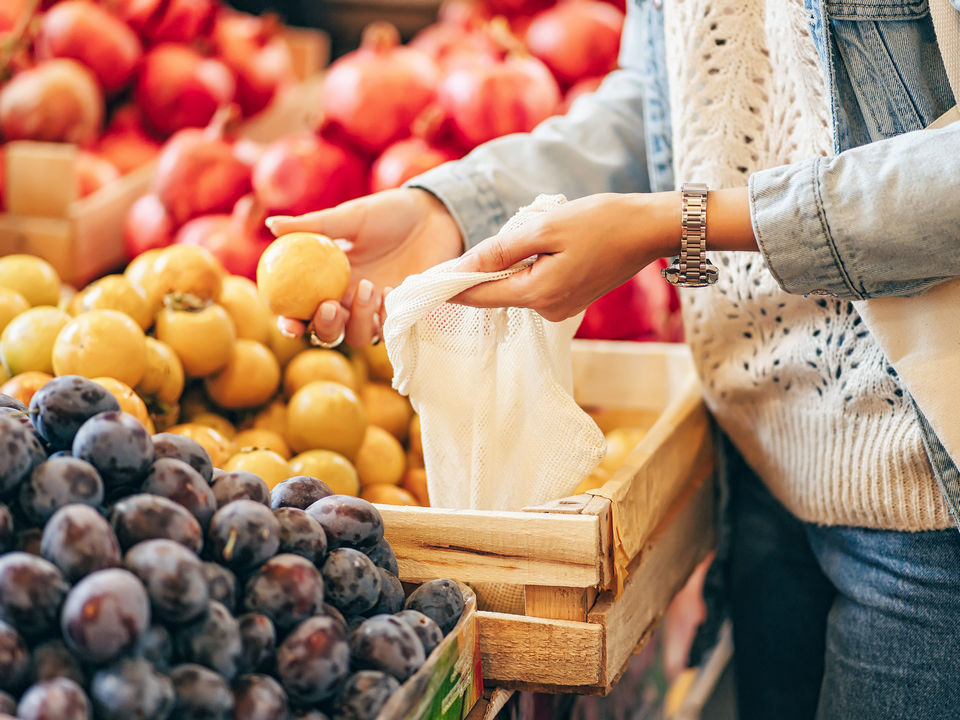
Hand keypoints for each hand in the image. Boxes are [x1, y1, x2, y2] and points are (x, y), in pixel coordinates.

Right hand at [266, 188, 462, 346]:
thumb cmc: (390, 212)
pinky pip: (391, 328)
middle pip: (328, 332)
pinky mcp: (405, 313)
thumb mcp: (351, 216)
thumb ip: (314, 225)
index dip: (290, 322)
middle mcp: (350, 300)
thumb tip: (271, 225)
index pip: (302, 309)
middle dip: (324, 328)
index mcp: (328, 280)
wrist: (435, 215)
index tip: (288, 323)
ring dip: (359, 319)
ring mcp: (378, 310)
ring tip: (369, 287)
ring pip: (359, 336)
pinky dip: (387, 315)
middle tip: (330, 307)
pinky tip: (393, 289)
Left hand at [453, 193, 677, 321]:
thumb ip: (499, 250)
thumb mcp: (543, 228)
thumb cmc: (601, 221)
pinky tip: (546, 241)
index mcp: (537, 294)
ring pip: (515, 286)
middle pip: (495, 292)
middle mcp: (546, 310)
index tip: (420, 282)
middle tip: (480, 240)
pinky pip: (535, 284)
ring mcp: (560, 309)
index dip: (448, 286)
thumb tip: (461, 267)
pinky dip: (529, 265)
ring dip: (509, 262)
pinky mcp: (570, 300)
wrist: (650, 229)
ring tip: (532, 231)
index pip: (477, 296)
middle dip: (482, 267)